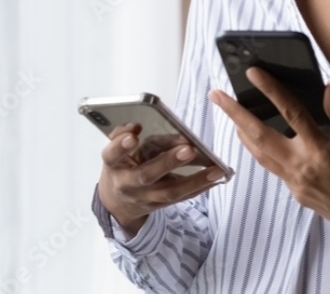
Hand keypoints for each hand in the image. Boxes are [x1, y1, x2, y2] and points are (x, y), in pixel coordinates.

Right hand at [97, 124, 225, 237]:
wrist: (117, 201)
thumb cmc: (121, 165)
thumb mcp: (116, 149)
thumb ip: (123, 135)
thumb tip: (138, 124)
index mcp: (113, 165)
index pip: (112, 155)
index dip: (121, 146)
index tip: (133, 135)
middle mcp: (127, 184)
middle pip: (147, 175)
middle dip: (168, 162)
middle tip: (189, 149)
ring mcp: (145, 198)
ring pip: (170, 192)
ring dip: (195, 180)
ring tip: (216, 169)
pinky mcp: (160, 205)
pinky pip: (183, 198)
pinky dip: (200, 187)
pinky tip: (217, 177)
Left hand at [209, 69, 329, 264]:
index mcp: (320, 152)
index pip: (289, 113)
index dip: (270, 90)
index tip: (252, 73)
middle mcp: (301, 169)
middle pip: (258, 137)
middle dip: (234, 114)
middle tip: (215, 95)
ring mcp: (297, 186)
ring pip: (261, 156)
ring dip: (244, 134)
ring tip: (232, 116)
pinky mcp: (299, 196)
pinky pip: (274, 169)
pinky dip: (263, 151)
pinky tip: (264, 141)